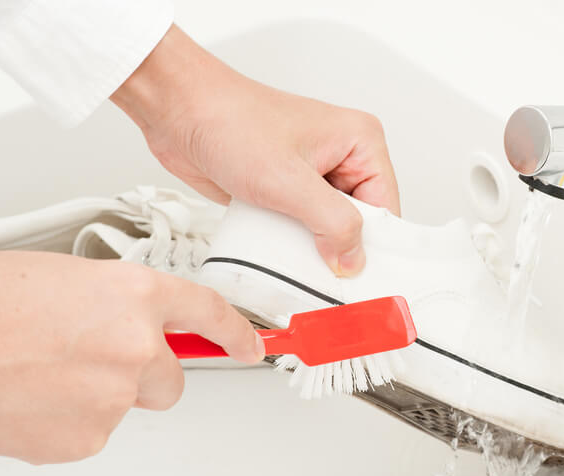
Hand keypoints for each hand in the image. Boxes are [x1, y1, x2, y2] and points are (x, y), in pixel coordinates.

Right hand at [0, 252, 263, 463]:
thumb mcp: (62, 282)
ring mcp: (113, 396)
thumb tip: (131, 328)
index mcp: (133, 294)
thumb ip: (114, 306)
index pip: (207, 311)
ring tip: (39, 373)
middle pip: (173, 378)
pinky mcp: (86, 439)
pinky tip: (30, 398)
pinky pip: (92, 434)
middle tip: (90, 361)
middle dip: (145, 374)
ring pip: (127, 406)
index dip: (235, 331)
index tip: (251, 345)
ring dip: (96, 396)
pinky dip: (66, 422)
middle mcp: (136, 345)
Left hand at [111, 25, 399, 276]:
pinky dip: (292, 244)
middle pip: (361, 222)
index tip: (360, 277)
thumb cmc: (228, 120)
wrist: (177, 110)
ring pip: (330, 228)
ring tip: (299, 261)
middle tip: (328, 277)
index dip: (373, 245)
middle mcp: (342, 156)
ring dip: (314, 249)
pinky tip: (280, 252)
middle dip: (342, 249)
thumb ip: (331, 223)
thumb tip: (353, 260)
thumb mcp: (289, 181)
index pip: (386, 208)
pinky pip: (302, 228)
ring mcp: (314, 174)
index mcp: (360, 141)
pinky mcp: (287, 189)